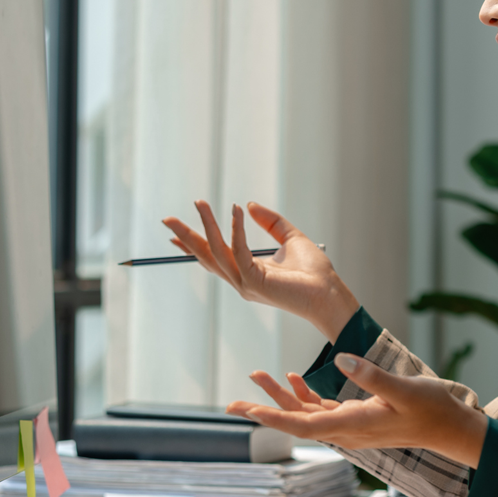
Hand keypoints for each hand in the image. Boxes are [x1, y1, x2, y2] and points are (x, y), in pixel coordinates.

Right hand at [162, 201, 358, 340]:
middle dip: (186, 237)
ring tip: (201, 203)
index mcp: (247, 271)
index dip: (194, 243)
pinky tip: (236, 211)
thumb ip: (270, 222)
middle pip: (206, 256)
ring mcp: (246, 284)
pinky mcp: (255, 283)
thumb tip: (249, 204)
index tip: (174, 232)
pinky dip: (236, 230)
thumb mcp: (290, 238)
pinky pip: (239, 252)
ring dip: (206, 226)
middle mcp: (242, 280)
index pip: (214, 256)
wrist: (330, 294)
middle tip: (167, 219)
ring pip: (217, 252)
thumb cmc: (315, 272)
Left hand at [227, 355, 488, 467]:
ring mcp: (350, 425)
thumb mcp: (403, 389)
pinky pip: (321, 409)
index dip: (272, 417)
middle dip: (264, 408)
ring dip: (280, 396)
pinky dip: (304, 394)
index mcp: (353, 425)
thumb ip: (371, 376)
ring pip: (305, 413)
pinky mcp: (356, 417)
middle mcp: (346, 430)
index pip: (303, 425)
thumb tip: (340, 359)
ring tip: (256, 376)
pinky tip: (292, 378)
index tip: (246, 411)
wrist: (451, 427)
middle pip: (295, 421)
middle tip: (232, 401)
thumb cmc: (431, 409)